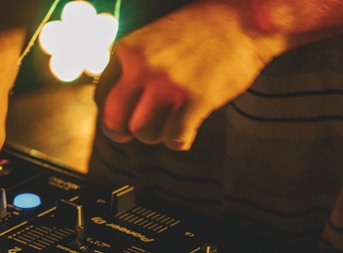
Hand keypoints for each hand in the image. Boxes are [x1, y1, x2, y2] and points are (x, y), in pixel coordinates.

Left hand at [95, 1, 279, 149]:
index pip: (101, 97)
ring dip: (156, 134)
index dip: (109, 116)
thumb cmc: (200, 31)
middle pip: (115, 121)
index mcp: (129, 51)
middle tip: (134, 133)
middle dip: (123, 133)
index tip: (119, 122)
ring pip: (144, 133)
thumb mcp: (152, 39)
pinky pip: (174, 139)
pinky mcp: (195, 100)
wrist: (245, 18)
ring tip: (170, 122)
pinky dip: (179, 141)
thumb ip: (132, 68)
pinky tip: (186, 132)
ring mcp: (169, 85)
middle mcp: (144, 67)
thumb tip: (116, 105)